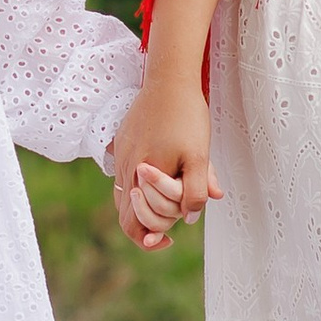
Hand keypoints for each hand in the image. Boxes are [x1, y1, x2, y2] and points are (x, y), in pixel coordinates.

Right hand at [109, 74, 216, 250]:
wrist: (170, 79)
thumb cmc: (187, 118)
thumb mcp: (200, 156)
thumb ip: (195, 190)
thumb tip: (189, 218)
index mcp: (142, 176)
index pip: (134, 224)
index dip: (149, 239)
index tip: (167, 241)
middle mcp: (125, 168)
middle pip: (125, 214)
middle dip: (146, 225)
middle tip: (168, 228)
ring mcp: (120, 154)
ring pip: (124, 195)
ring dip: (143, 207)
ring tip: (165, 205)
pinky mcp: (122, 141)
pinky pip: (124, 175)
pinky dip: (139, 187)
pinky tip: (158, 179)